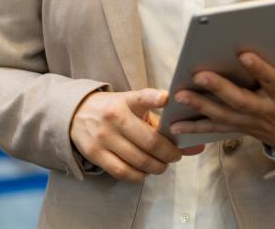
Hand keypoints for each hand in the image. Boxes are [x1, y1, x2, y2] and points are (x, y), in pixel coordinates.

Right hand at [70, 89, 203, 182]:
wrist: (79, 113)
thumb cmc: (118, 109)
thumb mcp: (136, 106)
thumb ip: (162, 122)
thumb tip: (195, 146)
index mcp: (129, 100)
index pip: (142, 98)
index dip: (154, 98)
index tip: (166, 98)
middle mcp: (115, 117)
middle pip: (148, 141)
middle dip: (168, 153)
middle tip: (176, 156)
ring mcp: (103, 136)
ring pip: (137, 159)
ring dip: (155, 167)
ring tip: (162, 165)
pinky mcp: (94, 153)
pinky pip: (121, 171)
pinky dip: (137, 175)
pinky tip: (145, 172)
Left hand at [170, 50, 274, 160]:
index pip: (272, 82)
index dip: (259, 70)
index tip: (244, 55)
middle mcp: (267, 111)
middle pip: (240, 100)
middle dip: (219, 88)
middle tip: (199, 75)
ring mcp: (253, 122)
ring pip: (224, 115)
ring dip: (201, 106)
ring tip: (181, 96)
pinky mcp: (244, 128)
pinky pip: (218, 128)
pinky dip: (197, 126)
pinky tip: (176, 123)